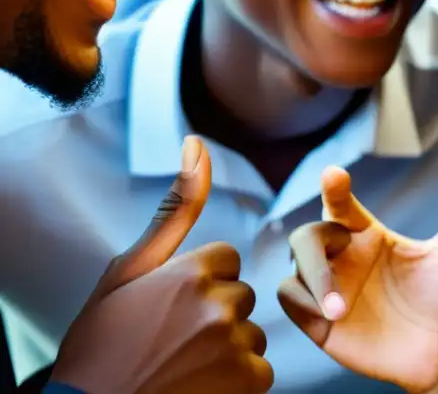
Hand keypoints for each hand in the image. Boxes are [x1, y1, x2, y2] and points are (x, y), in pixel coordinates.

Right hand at [50, 136, 272, 393]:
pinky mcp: (248, 383)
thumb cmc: (102, 344)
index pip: (225, 261)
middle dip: (214, 314)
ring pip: (251, 333)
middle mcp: (219, 304)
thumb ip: (175, 210)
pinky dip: (236, 381)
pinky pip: (260, 370)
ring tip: (181, 367)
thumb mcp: (126, 273)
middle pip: (241, 295)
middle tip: (170, 341)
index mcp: (192, 272)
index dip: (197, 284)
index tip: (166, 307)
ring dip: (226, 349)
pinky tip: (200, 387)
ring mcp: (235, 346)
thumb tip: (197, 142)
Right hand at [277, 164, 437, 393]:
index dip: (335, 188)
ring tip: (339, 310)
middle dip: (314, 247)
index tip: (335, 175)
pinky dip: (301, 304)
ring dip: (311, 281)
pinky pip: (292, 303)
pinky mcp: (320, 323)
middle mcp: (344, 257)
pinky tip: (328, 316)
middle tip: (338, 265)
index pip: (342, 204)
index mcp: (368, 234)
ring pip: (296, 269)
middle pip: (308, 236)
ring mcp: (330, 289)